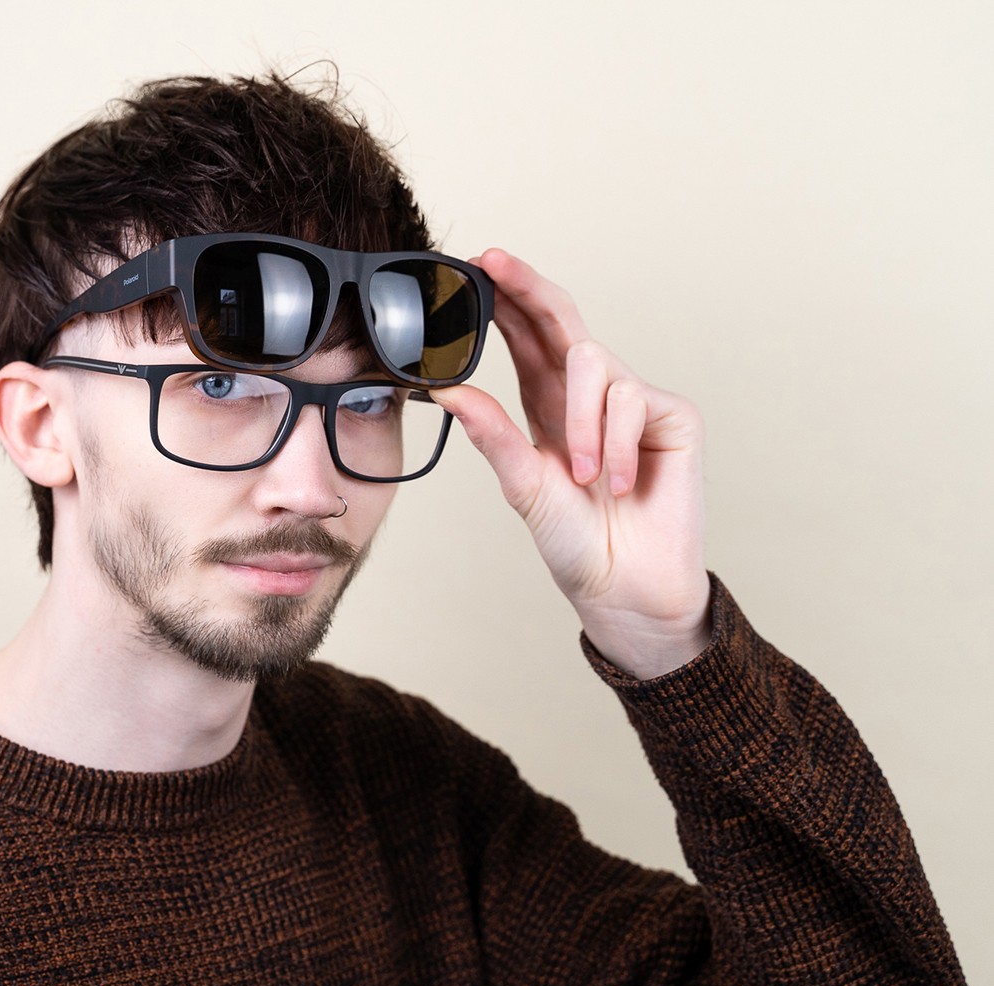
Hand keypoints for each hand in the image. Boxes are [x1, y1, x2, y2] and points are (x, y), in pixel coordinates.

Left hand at [430, 249, 711, 678]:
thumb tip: (446, 389)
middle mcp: (590, 394)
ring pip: (593, 366)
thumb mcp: (523, 485)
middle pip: (561, 319)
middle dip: (528, 287)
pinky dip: (615, 445)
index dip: (504, 298)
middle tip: (494, 263)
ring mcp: (634, 400)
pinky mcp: (673, 416)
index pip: (524, 336)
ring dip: (580, 426)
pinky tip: (618, 484)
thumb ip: (493, 434)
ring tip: (583, 479)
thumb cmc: (575, 542)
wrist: (626, 588)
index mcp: (547, 403)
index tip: (473, 264)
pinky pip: (631, 401)